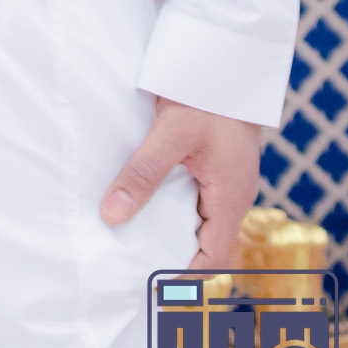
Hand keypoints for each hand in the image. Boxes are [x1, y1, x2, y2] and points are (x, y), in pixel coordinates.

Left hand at [99, 97, 260, 270]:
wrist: (228, 61)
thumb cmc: (206, 98)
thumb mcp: (171, 135)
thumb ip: (143, 174)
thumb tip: (112, 215)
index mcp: (230, 197)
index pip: (212, 256)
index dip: (185, 276)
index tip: (152, 287)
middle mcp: (235, 194)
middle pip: (208, 242)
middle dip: (177, 257)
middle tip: (137, 267)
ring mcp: (229, 179)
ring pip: (204, 219)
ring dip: (177, 231)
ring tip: (139, 239)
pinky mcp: (221, 164)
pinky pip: (202, 198)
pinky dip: (179, 207)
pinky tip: (152, 202)